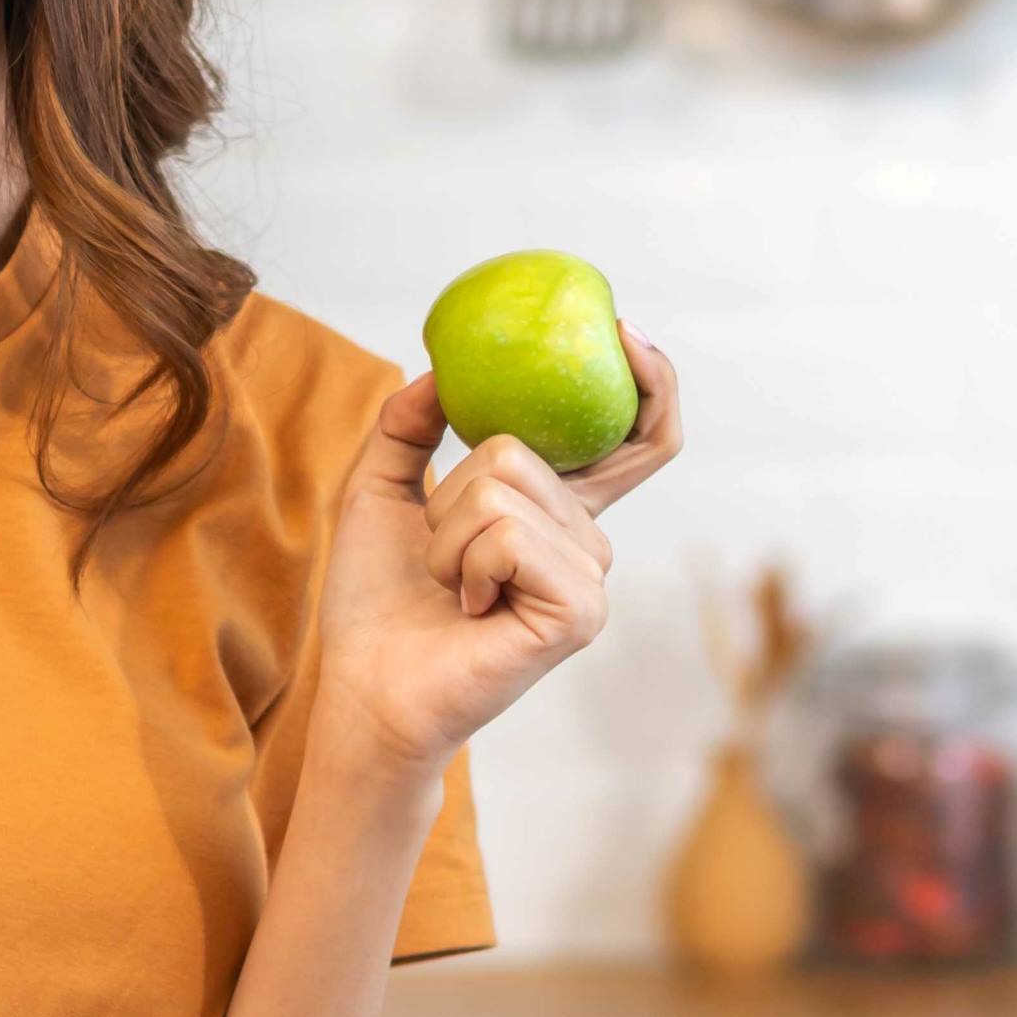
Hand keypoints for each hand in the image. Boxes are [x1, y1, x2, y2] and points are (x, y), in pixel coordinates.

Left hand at [315, 329, 683, 777]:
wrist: (366, 686)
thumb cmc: (376, 604)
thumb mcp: (379, 492)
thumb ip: (406, 426)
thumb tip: (438, 371)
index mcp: (560, 511)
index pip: (638, 437)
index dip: (650, 380)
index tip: (622, 330)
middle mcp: (588, 540)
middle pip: (521, 448)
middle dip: (450, 493)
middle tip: (443, 559)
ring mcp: (590, 577)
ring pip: (505, 488)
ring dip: (446, 536)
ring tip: (452, 588)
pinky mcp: (580, 611)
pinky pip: (509, 533)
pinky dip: (464, 564)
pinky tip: (469, 610)